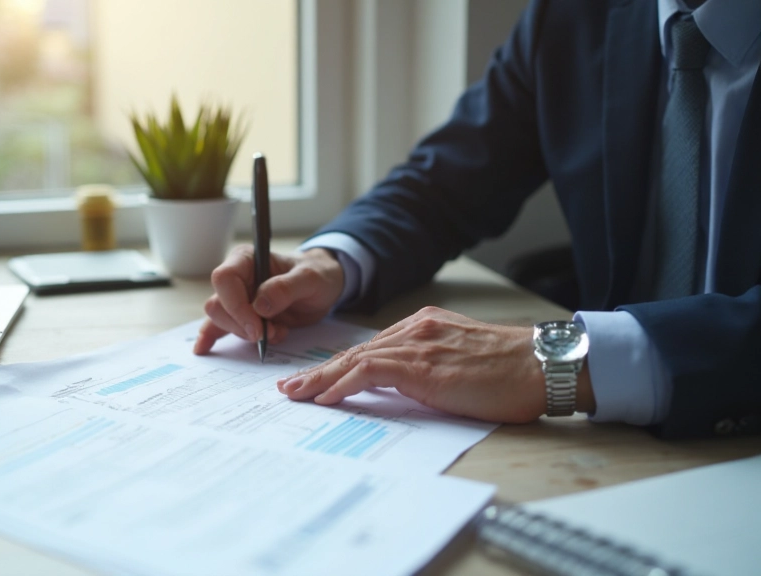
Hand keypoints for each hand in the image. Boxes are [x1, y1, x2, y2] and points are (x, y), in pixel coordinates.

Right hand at [193, 246, 344, 354]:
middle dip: (241, 326)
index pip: (224, 280)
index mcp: (246, 259)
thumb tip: (259, 305)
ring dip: (244, 335)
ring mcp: (236, 298)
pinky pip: (219, 327)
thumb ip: (285, 288)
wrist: (323, 286)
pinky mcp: (241, 316)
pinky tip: (204, 348)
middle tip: (270, 333)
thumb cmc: (316, 274)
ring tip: (274, 333)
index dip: (236, 306)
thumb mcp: (310, 279)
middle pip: (217, 305)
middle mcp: (236, 278)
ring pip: (219, 320)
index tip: (258, 328)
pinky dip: (211, 338)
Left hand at [276, 307, 594, 422]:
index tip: (317, 379)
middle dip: (319, 371)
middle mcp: (417, 329)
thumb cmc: (512, 372)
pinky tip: (326, 397)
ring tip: (297, 395)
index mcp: (425, 327)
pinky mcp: (423, 365)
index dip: (340, 365)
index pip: (371, 348)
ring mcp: (419, 345)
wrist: (542, 366)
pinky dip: (344, 383)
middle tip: (291, 387)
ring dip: (321, 379)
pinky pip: (370, 372)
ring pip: (356, 360)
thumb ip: (430, 366)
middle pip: (356, 351)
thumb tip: (404, 387)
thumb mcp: (462, 362)